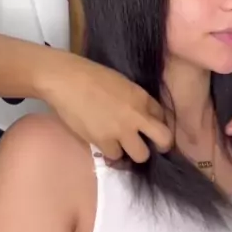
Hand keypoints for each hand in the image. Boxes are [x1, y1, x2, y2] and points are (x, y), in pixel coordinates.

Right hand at [37, 51, 172, 162]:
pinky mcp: (103, 142)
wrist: (67, 80)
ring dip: (131, 150)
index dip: (158, 123)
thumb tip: (141, 116)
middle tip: (150, 145)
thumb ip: (135, 100)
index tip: (150, 127)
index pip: (163, 116)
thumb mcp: (122, 83)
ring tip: (121, 143)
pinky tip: (104, 142)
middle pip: (163, 140)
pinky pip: (115, 156)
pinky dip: (111, 151)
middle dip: (159, 145)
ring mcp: (121, 131)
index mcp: (141, 96)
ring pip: (139, 155)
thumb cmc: (92, 75)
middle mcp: (137, 115)